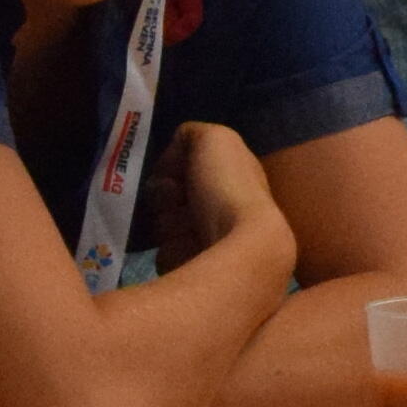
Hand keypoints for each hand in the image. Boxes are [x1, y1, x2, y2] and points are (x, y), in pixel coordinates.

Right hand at [152, 118, 276, 264]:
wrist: (243, 246)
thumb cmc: (228, 187)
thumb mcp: (214, 139)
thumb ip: (192, 134)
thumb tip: (174, 155)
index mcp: (227, 178)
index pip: (181, 170)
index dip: (169, 170)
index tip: (168, 176)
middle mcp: (220, 208)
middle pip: (168, 200)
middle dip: (165, 200)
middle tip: (176, 203)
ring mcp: (209, 241)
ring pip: (164, 228)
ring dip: (168, 226)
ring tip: (187, 229)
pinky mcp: (197, 271)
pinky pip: (166, 256)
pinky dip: (172, 252)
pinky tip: (188, 252)